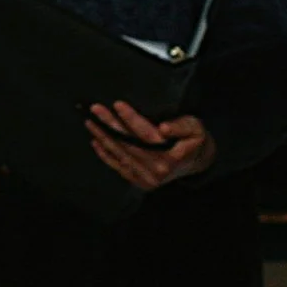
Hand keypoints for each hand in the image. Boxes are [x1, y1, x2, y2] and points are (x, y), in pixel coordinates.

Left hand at [86, 102, 216, 190]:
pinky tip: (96, 142)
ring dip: (103, 138)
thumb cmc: (194, 140)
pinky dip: (106, 155)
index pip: (145, 134)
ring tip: (90, 122)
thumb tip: (164, 128)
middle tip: (95, 109)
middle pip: (128, 143)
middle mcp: (156, 170)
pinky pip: (119, 167)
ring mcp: (146, 178)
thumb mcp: (195, 129)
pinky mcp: (139, 182)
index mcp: (169, 156)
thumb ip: (182, 126)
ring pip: (120, 155)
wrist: (196, 163)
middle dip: (110, 125)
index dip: (131, 118)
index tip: (117, 104)